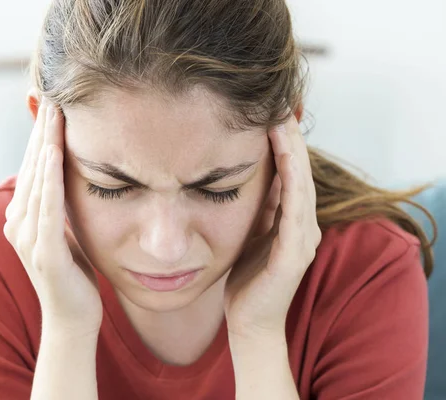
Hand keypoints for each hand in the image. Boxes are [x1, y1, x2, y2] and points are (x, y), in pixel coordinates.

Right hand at [4, 99, 102, 337]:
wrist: (72, 320)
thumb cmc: (73, 276)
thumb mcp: (64, 233)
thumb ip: (58, 207)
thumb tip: (65, 178)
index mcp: (23, 219)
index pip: (32, 169)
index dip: (41, 136)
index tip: (53, 106)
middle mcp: (17, 225)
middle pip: (31, 169)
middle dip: (42, 132)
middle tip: (52, 95)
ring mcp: (27, 239)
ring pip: (36, 182)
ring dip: (44, 146)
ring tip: (53, 114)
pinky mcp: (44, 253)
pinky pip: (46, 208)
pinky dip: (49, 179)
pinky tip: (53, 153)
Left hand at [223, 113, 321, 338]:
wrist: (248, 321)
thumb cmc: (248, 277)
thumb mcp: (251, 233)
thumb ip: (259, 207)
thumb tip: (252, 174)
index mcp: (293, 221)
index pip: (291, 173)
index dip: (284, 143)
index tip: (270, 113)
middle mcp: (304, 227)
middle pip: (300, 173)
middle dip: (290, 139)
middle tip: (279, 106)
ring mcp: (302, 241)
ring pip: (301, 186)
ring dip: (293, 153)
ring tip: (282, 123)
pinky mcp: (293, 256)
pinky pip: (294, 212)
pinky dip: (291, 183)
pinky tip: (284, 159)